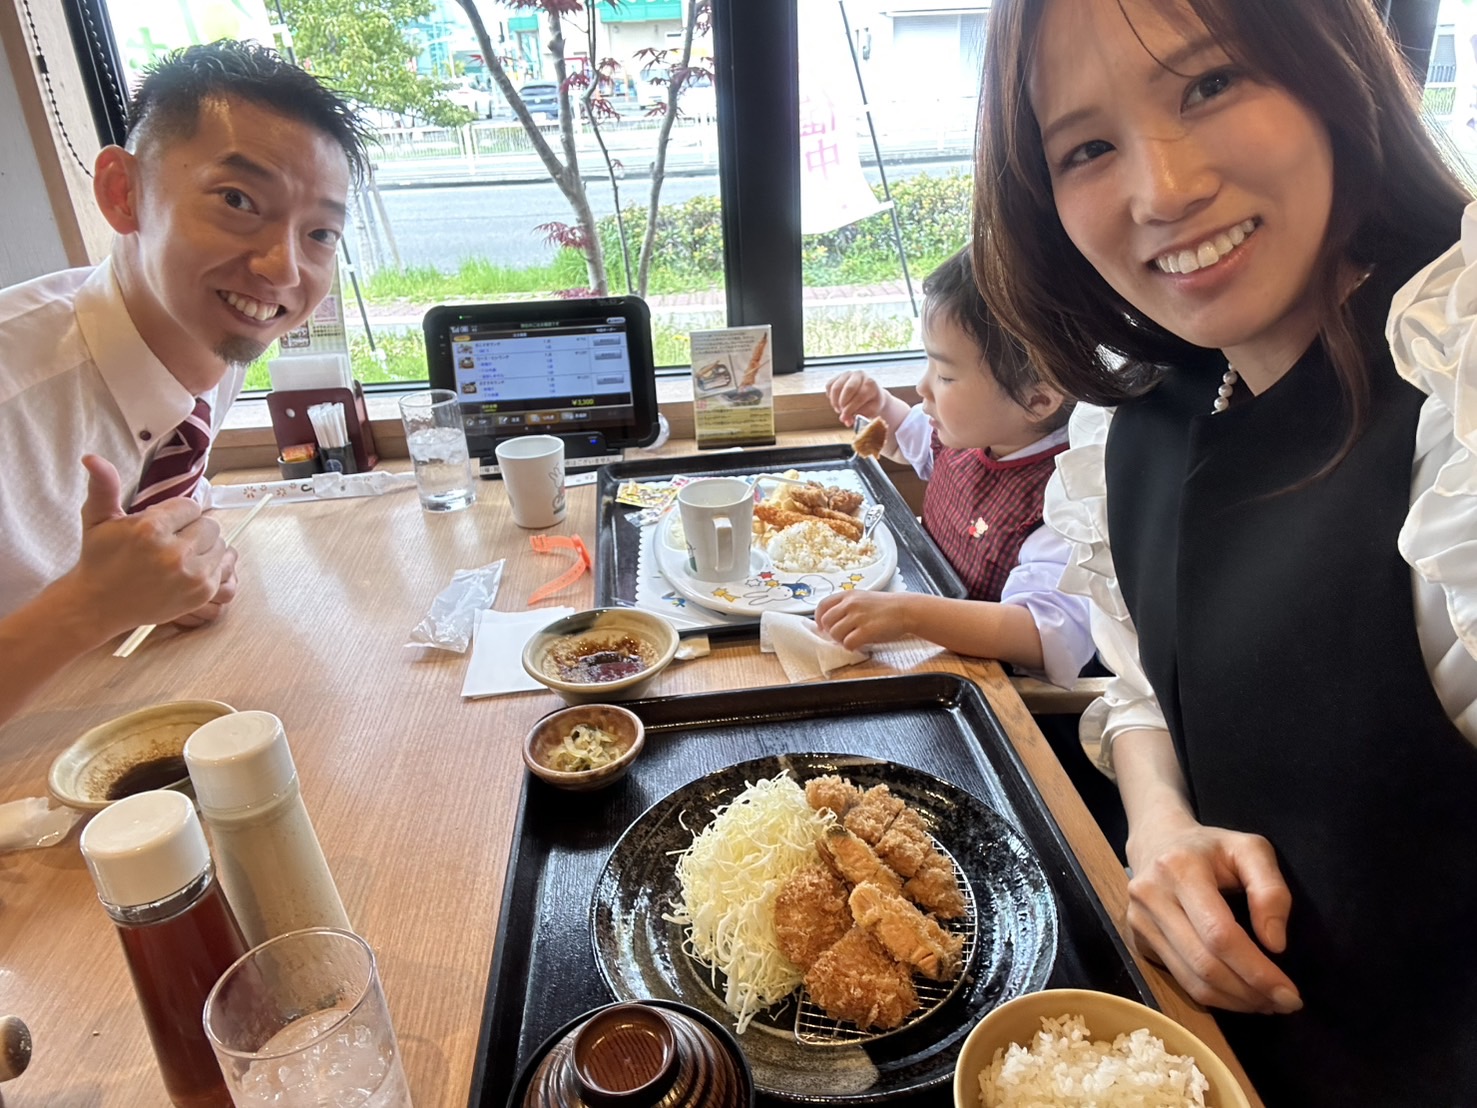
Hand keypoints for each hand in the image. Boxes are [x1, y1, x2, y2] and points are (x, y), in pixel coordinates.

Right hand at [60, 456, 228, 637]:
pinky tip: (187, 568)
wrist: (99, 604)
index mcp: (150, 529)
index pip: (190, 506)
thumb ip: (103, 486)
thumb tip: (92, 458)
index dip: (177, 513)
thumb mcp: (97, 519)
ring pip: (220, 544)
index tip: (161, 525)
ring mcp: (191, 575)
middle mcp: (174, 552)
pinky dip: (210, 565)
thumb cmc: (100, 559)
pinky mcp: (202, 592)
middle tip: (171, 540)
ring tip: (178, 554)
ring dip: (203, 546)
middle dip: (192, 528)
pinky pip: (223, 566)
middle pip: (209, 524)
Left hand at [814, 590, 912, 649]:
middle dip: (831, 632)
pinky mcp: (866, 630)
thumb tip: (831, 622)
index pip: (822, 605)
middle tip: (842, 635)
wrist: (906, 610)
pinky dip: (851, 647)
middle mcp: (851, 604)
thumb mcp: (863, 598)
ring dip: (841, 640)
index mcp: (848, 595)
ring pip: (835, 633)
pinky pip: (848, 643)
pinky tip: (859, 644)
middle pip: (826, 622)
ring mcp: (858, 617)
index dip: (819, 619)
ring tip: (853, 639)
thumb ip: (847, 606)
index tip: (822, 627)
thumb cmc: (886, 607)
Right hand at [826, 371, 885, 426]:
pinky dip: (830, 397)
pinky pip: (829, 386)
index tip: (846, 418)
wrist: (870, 394)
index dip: (850, 409)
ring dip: (835, 402)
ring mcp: (848, 374)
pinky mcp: (838, 376)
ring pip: (836, 388)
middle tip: (843, 414)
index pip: (860, 396)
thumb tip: (845, 420)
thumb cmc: (871, 403)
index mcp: (871, 383)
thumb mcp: (870, 411)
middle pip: (848, 389)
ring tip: (840, 409)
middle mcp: (859, 375)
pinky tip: (837, 402)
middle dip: (843, 405)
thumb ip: (859, 416)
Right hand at [1124, 809, 1302, 1014]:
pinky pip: (1179, 979)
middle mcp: (1151, 896)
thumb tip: (1274, 944)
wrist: (1157, 841)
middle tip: (1285, 1003)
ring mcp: (1138, 921)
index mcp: (1180, 869)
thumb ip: (1271, 891)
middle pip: (1204, 963)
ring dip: (1234, 1000)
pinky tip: (1238, 993)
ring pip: (1191, 979)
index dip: (1256, 970)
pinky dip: (1214, 995)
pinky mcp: (1136, 939)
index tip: (1290, 993)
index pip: (1219, 933)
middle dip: (1250, 991)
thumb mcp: (1250, 850)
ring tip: (1266, 1002)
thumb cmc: (1211, 847)